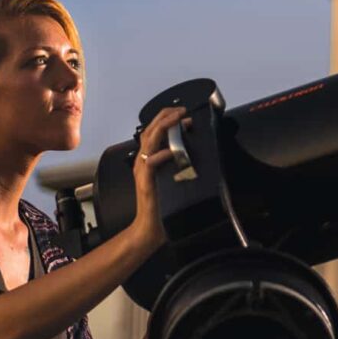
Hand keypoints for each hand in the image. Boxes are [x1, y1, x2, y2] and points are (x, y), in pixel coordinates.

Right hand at [128, 106, 190, 250]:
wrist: (151, 228)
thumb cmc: (163, 205)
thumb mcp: (173, 179)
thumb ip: (179, 164)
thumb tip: (195, 152)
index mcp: (149, 158)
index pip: (154, 130)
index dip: (168, 118)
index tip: (185, 113)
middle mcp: (143, 161)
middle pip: (150, 129)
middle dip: (166, 116)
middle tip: (182, 110)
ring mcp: (142, 170)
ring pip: (148, 141)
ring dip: (163, 127)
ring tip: (177, 119)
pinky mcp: (144, 182)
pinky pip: (150, 163)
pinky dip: (161, 154)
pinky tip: (171, 151)